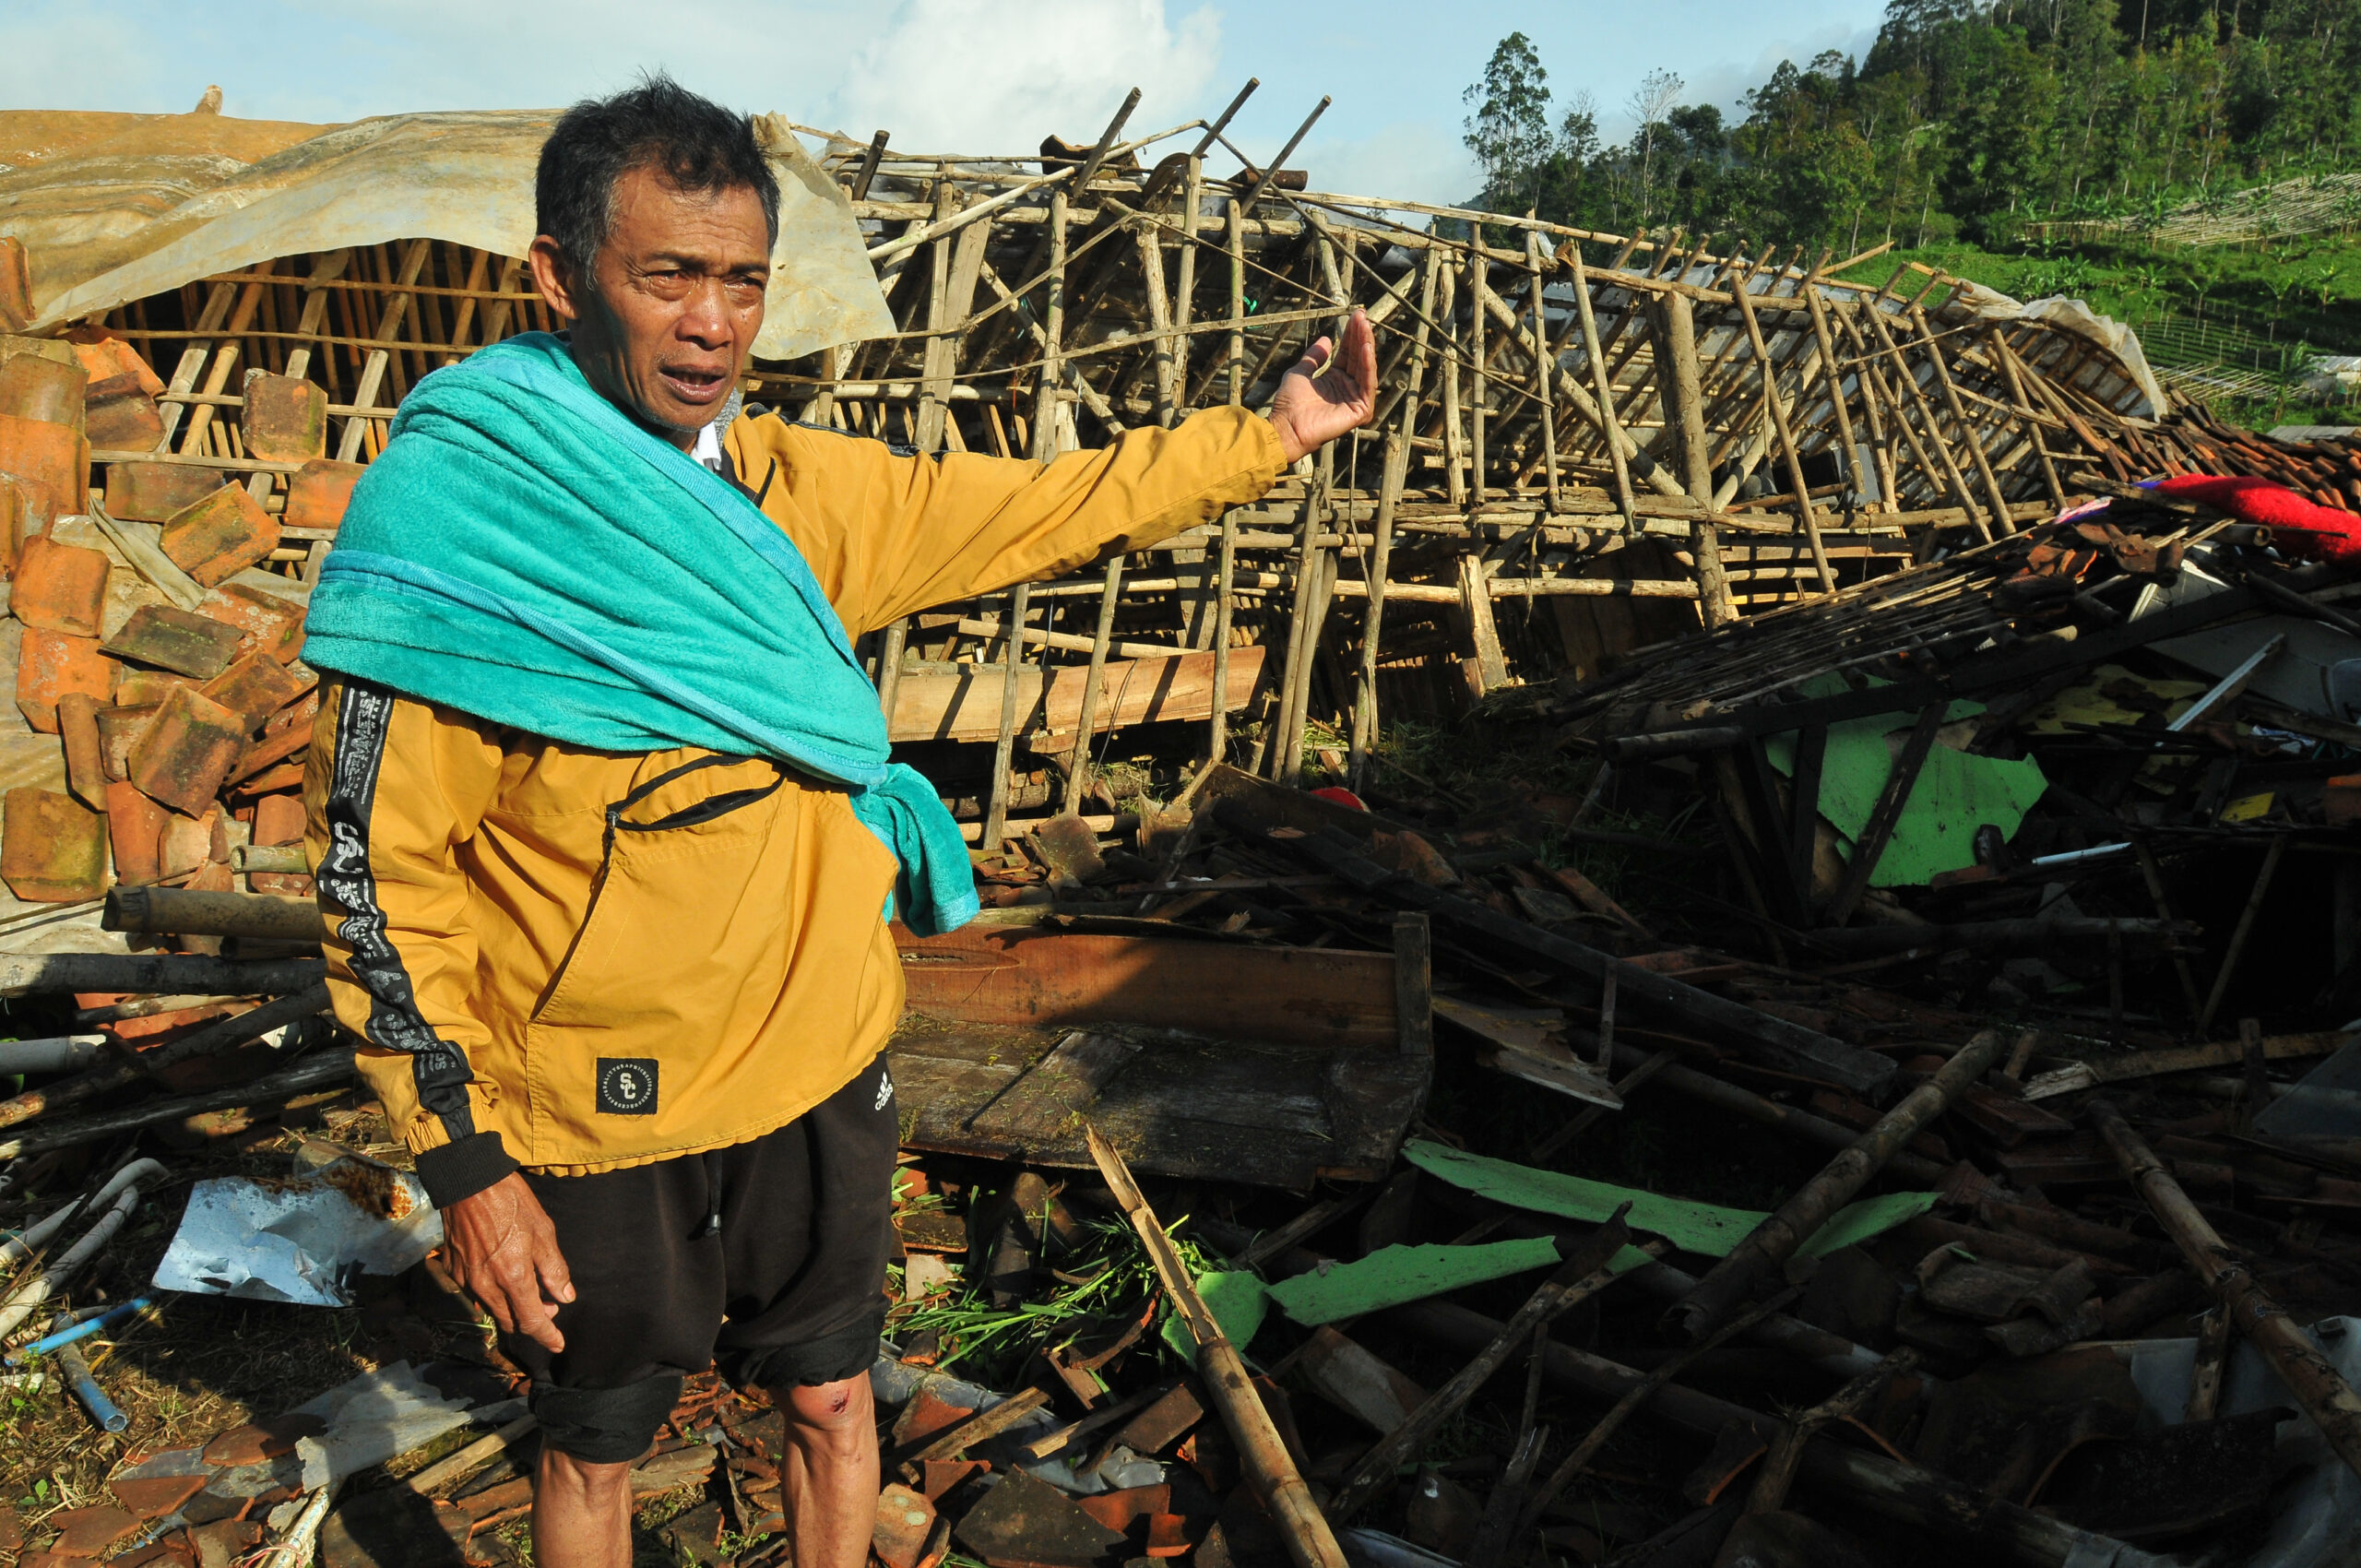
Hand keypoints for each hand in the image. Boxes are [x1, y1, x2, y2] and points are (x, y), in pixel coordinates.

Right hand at [441, 1172, 574, 1353]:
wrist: (468, 1182)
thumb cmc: (511, 1202)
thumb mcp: (543, 1232)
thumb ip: (554, 1269)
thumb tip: (565, 1297)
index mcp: (513, 1278)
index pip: (532, 1321)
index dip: (547, 1335)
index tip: (558, 1344)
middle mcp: (486, 1286)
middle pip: (510, 1321)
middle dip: (531, 1322)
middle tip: (550, 1308)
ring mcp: (466, 1279)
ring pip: (492, 1309)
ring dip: (512, 1309)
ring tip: (531, 1293)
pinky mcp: (453, 1270)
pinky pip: (476, 1294)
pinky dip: (494, 1296)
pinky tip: (505, 1279)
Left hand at [1268, 305, 1377, 463]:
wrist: (1285, 426)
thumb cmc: (1289, 403)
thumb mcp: (1301, 371)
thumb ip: (1314, 356)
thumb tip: (1326, 339)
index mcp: (1334, 380)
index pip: (1347, 354)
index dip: (1351, 335)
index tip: (1355, 316)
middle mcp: (1347, 389)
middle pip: (1357, 358)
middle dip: (1360, 336)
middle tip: (1362, 316)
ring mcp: (1354, 399)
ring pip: (1365, 368)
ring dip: (1366, 346)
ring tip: (1365, 326)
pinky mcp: (1360, 410)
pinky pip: (1367, 384)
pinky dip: (1368, 366)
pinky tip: (1366, 348)